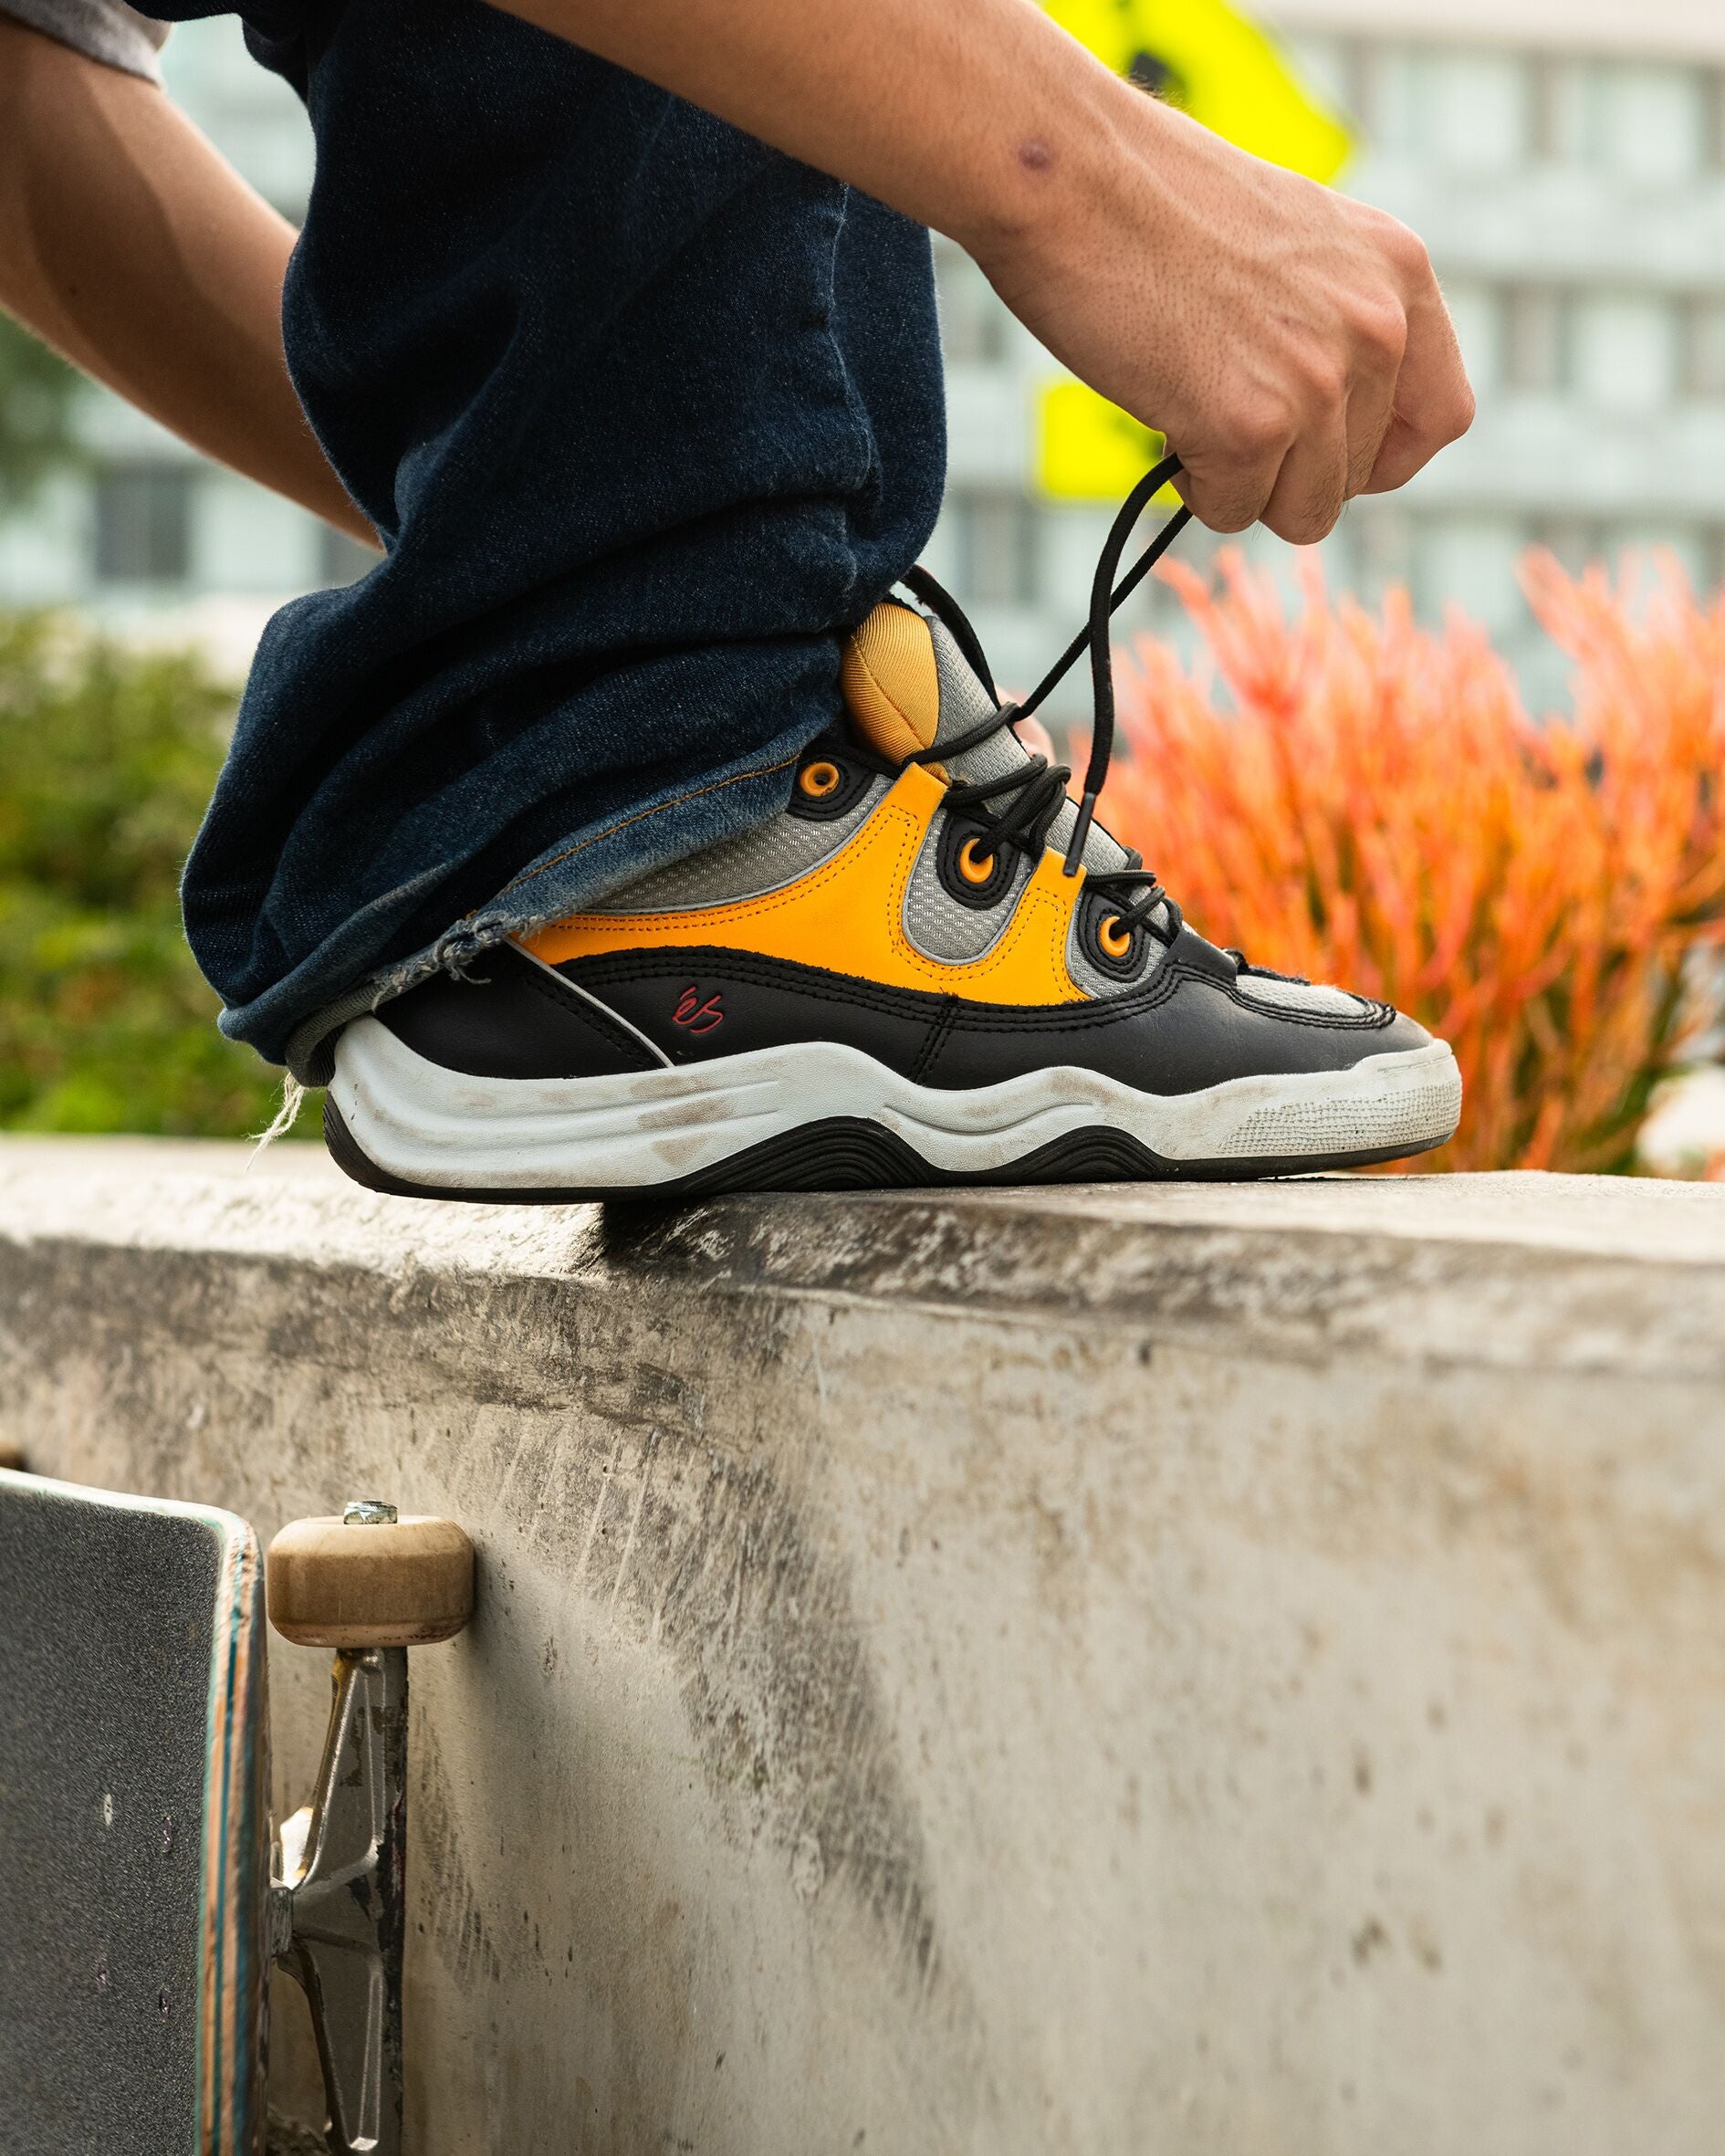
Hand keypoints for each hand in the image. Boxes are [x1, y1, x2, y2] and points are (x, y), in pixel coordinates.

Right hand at [972, 93, 1473, 543]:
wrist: (1075, 176)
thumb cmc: (1155, 205)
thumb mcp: (1294, 247)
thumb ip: (1336, 320)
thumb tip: (1333, 424)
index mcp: (1398, 274)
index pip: (1441, 418)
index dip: (1381, 457)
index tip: (1325, 452)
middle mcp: (1377, 326)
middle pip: (1358, 479)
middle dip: (1287, 468)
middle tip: (1221, 408)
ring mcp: (1318, 379)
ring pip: (1304, 510)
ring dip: (1242, 484)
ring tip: (1191, 408)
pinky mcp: (1252, 424)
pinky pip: (1234, 512)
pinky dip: (1193, 487)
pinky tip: (1165, 416)